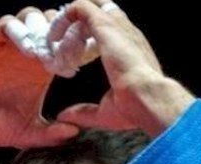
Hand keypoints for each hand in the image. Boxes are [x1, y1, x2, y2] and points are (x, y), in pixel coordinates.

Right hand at [0, 9, 79, 150]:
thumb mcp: (25, 134)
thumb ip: (50, 134)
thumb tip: (75, 132)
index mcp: (41, 72)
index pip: (66, 46)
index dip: (77, 47)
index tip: (83, 60)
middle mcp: (27, 54)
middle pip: (53, 25)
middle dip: (63, 32)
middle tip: (67, 49)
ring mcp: (8, 46)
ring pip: (32, 17)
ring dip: (42, 27)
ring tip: (46, 50)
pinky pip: (8, 23)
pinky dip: (20, 30)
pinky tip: (28, 51)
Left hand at [53, 0, 195, 136]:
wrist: (148, 98)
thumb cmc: (135, 108)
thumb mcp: (104, 111)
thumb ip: (83, 111)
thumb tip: (64, 116)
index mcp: (129, 51)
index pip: (109, 32)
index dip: (88, 39)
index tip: (71, 54)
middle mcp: (125, 33)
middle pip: (99, 14)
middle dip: (76, 25)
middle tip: (58, 43)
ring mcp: (117, 27)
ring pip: (88, 8)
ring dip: (67, 21)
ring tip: (53, 39)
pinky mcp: (105, 24)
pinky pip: (79, 7)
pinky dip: (64, 18)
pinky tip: (54, 38)